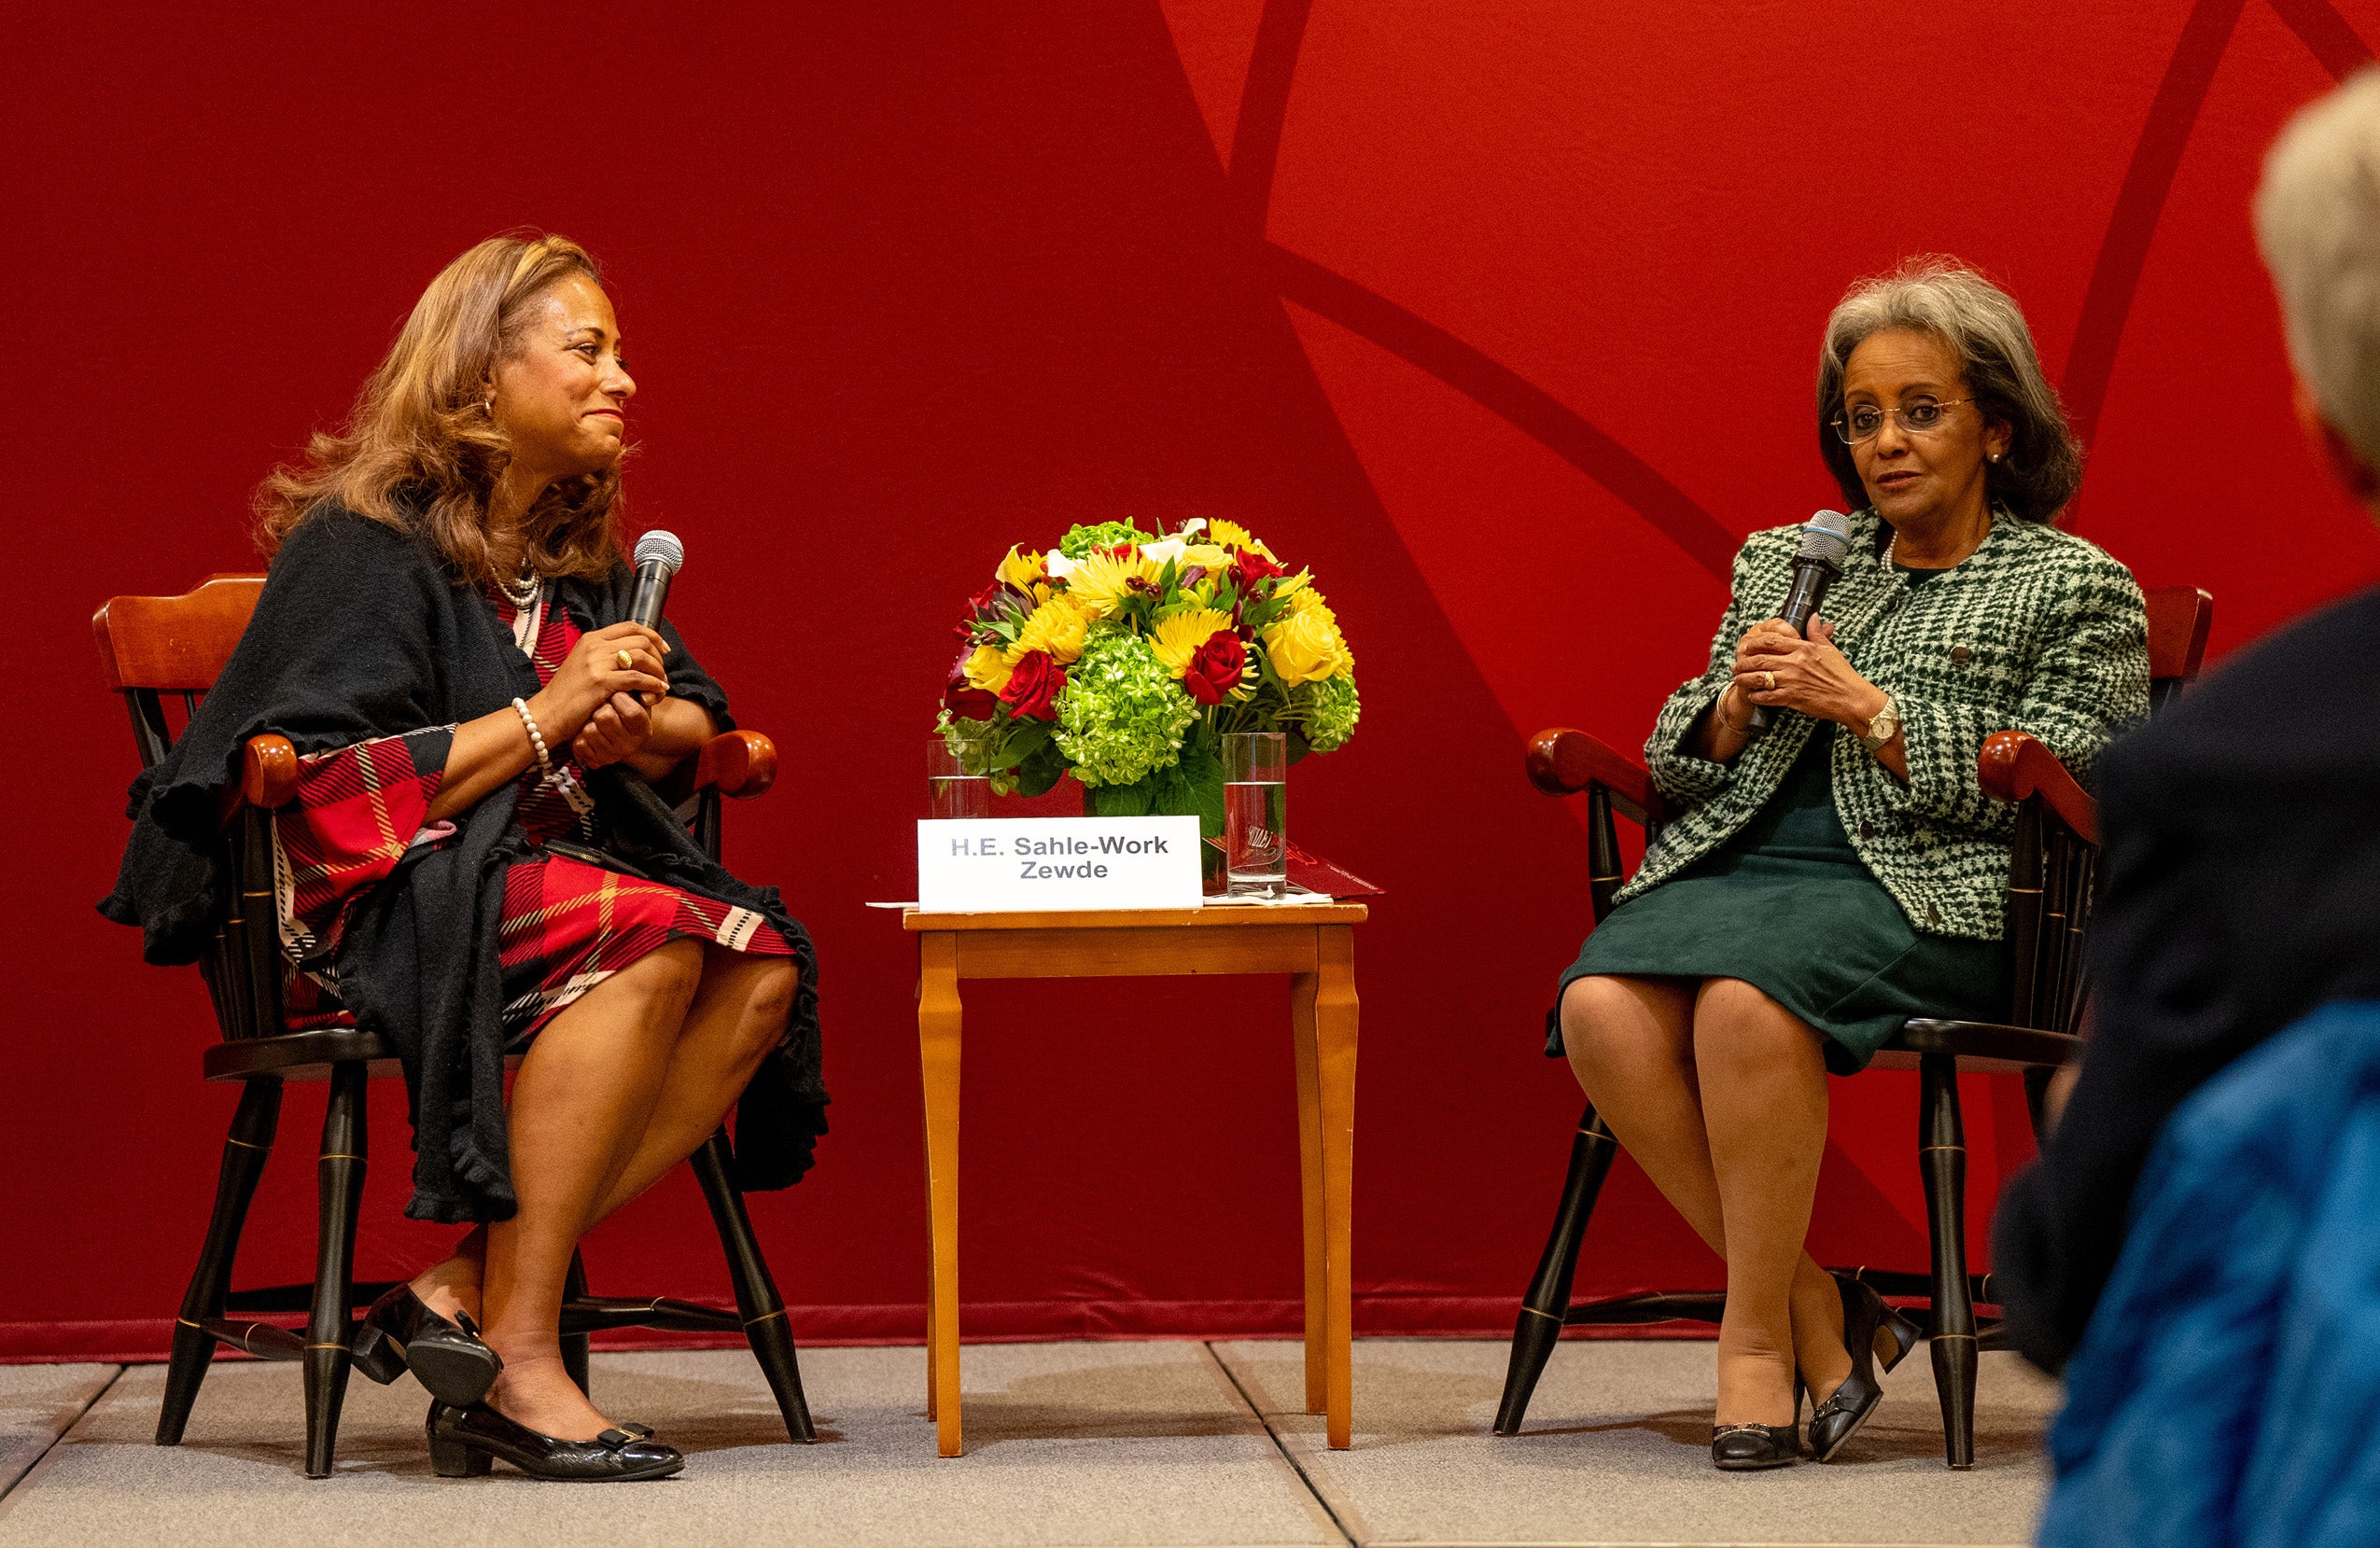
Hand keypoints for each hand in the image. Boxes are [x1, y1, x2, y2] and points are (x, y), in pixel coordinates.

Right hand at [526, 622, 669, 743]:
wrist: (547, 713)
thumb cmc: (567, 694)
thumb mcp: (583, 665)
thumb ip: (604, 656)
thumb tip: (632, 654)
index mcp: (591, 639)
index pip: (631, 627)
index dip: (653, 636)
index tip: (664, 650)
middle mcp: (594, 646)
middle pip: (641, 640)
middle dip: (658, 657)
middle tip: (662, 672)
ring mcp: (596, 663)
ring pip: (642, 657)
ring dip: (658, 671)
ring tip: (662, 684)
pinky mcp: (600, 682)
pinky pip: (636, 678)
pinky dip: (652, 684)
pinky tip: (657, 691)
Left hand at [572, 691, 657, 769]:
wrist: (601, 730)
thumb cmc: (618, 709)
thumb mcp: (634, 699)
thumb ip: (642, 691)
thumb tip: (645, 696)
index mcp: (644, 730)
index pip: (632, 712)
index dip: (619, 698)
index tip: (613, 694)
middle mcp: (630, 746)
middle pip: (606, 718)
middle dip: (599, 707)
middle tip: (601, 708)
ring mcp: (612, 756)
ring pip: (590, 730)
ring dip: (587, 722)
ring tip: (593, 721)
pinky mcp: (595, 762)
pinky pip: (580, 744)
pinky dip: (579, 736)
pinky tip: (585, 735)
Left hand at [1732, 616, 1887, 728]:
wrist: (1851, 698)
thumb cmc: (1842, 674)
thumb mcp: (1830, 649)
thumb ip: (1817, 633)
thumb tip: (1814, 617)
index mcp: (1803, 648)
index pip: (1771, 641)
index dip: (1754, 643)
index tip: (1745, 646)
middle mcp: (1794, 663)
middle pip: (1760, 659)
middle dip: (1743, 662)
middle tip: (1735, 665)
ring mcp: (1792, 681)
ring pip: (1759, 678)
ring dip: (1745, 679)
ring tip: (1737, 679)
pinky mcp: (1792, 698)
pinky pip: (1767, 696)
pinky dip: (1756, 696)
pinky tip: (1752, 695)